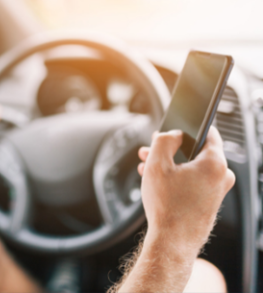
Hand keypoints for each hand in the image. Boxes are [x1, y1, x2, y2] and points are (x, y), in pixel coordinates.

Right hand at [137, 127, 234, 253]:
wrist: (172, 242)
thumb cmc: (167, 206)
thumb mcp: (157, 164)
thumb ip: (164, 140)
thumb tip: (172, 134)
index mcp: (215, 163)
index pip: (208, 132)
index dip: (187, 126)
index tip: (173, 127)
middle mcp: (221, 177)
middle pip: (196, 151)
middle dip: (171, 149)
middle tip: (150, 149)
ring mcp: (217, 191)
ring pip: (192, 168)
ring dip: (170, 164)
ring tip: (147, 167)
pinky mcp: (209, 203)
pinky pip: (194, 182)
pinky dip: (177, 178)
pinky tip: (157, 182)